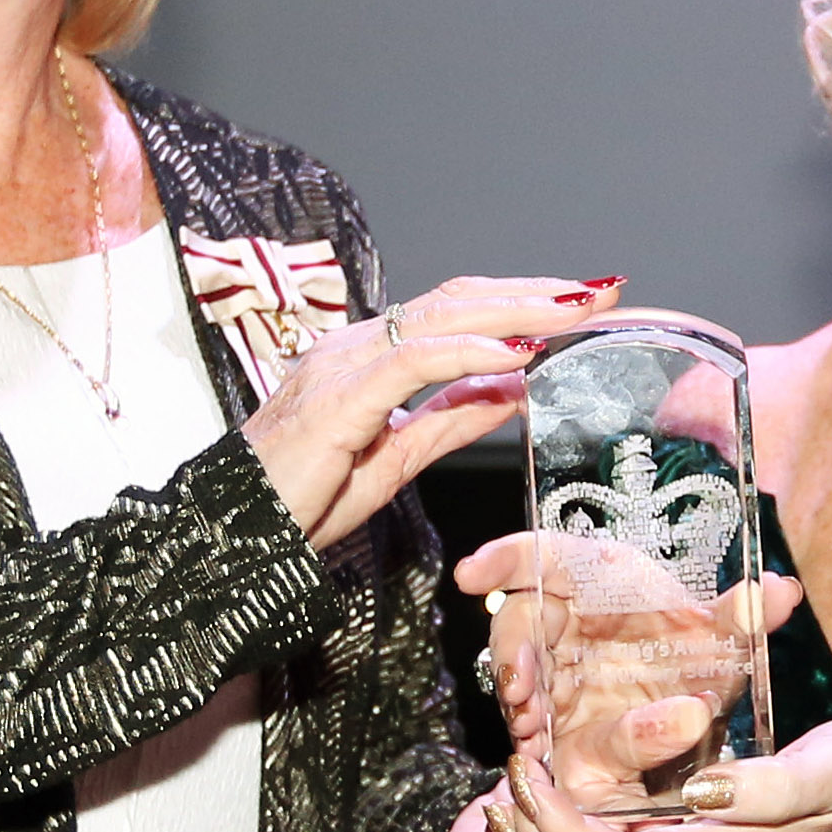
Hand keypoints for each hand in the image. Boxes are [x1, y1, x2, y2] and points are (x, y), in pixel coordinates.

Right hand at [239, 275, 617, 549]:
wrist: (231, 539)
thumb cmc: (298, 500)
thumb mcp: (395, 459)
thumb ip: (450, 419)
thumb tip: (512, 387)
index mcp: (369, 356)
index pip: (457, 310)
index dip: (520, 301)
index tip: (579, 304)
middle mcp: (356, 346)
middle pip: (459, 300)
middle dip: (535, 294)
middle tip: (600, 292)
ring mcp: (342, 366)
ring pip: (441, 317)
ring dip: (517, 311)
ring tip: (575, 311)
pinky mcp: (336, 399)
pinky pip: (412, 362)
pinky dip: (467, 352)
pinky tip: (513, 355)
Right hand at [451, 533, 800, 807]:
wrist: (692, 729)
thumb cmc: (698, 667)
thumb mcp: (724, 647)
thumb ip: (746, 617)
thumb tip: (782, 589)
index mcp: (600, 580)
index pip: (539, 554)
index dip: (503, 557)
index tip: (470, 574)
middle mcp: (568, 621)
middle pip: (518, 617)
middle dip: (512, 649)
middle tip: (520, 686)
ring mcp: (552, 671)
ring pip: (516, 673)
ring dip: (516, 696)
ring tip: (529, 722)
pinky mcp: (549, 720)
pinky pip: (530, 723)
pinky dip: (529, 734)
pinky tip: (536, 749)